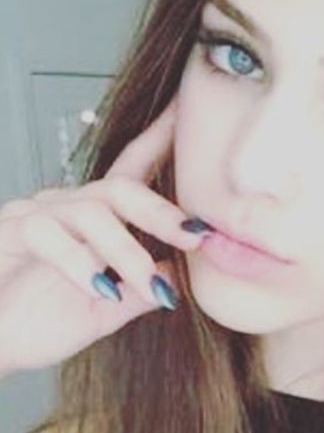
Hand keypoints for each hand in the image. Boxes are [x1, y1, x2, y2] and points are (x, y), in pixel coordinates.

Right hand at [0, 97, 204, 375]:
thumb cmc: (33, 325)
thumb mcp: (101, 314)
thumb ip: (137, 293)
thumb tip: (179, 278)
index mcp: (91, 223)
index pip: (131, 175)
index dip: (158, 141)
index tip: (186, 107)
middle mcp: (65, 209)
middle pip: (119, 189)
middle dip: (161, 212)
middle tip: (195, 236)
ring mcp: (34, 216)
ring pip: (90, 212)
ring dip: (126, 252)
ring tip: (149, 287)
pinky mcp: (8, 231)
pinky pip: (47, 234)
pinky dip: (79, 264)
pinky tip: (100, 291)